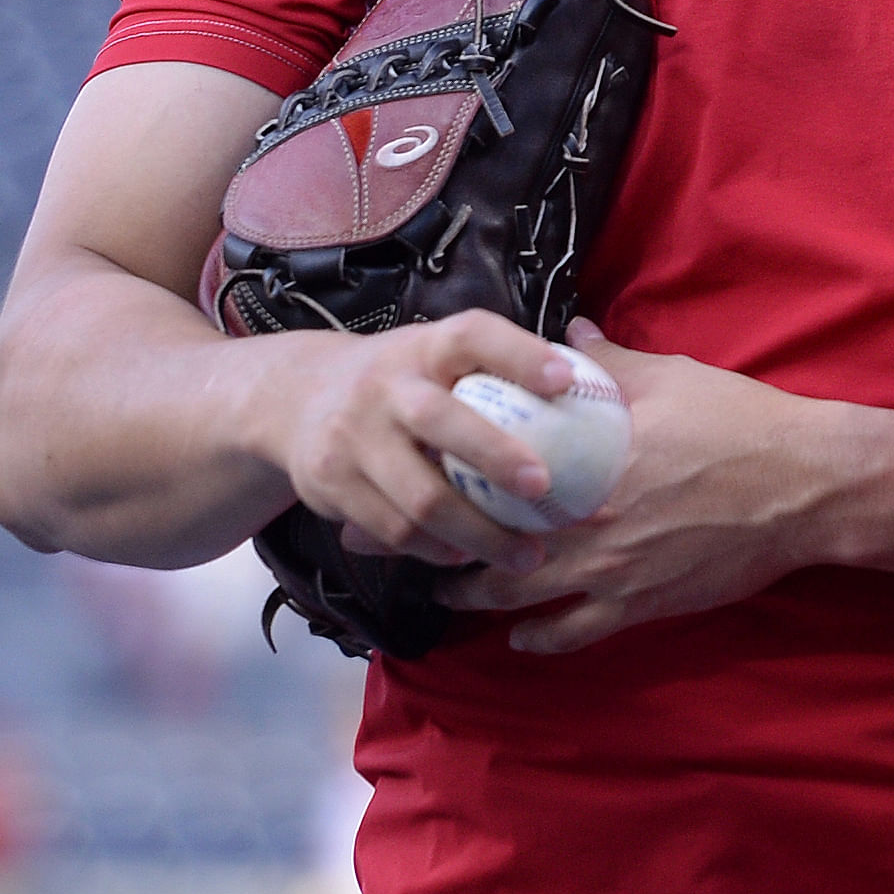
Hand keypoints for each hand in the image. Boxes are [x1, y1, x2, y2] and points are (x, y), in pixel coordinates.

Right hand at [252, 310, 574, 574]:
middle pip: (440, 421)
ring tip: (529, 555)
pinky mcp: (331, 486)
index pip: (473, 336)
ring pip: (419, 497)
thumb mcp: (438, 356)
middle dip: (495, 456)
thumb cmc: (403, 381)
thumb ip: (499, 370)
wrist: (295, 399)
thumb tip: (598, 383)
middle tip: (545, 487)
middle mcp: (385, 386)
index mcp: (425, 347)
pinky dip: (437, 550)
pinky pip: (393, 530)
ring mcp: (353, 438)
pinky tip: (470, 558)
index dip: (520, 354)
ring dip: (479, 533)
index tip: (567, 380)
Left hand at [440, 318, 893, 655]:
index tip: (424, 479)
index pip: (495, 484)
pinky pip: (573, 635)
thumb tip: (570, 332)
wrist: (804, 488)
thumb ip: (609, 362)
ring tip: (455, 592)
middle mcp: (586, 531)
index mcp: (585, 469)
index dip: (450, 486)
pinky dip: (539, 638)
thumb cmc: (740, 426)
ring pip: (520, 602)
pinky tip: (521, 635)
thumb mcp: (672, 379)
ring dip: (480, 600)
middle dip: (446, 553)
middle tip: (417, 545)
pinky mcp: (642, 606)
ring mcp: (611, 576)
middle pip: (491, 552)